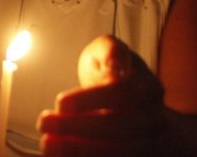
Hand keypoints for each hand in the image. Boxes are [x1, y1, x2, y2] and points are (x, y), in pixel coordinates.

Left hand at [38, 36, 165, 156]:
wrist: (134, 105)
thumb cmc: (112, 73)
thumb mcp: (107, 51)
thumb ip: (110, 50)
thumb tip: (116, 65)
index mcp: (148, 88)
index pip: (123, 93)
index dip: (90, 99)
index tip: (61, 101)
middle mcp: (152, 118)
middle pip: (119, 126)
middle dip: (78, 127)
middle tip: (44, 123)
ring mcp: (146, 143)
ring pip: (117, 151)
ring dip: (80, 150)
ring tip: (47, 144)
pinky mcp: (133, 156)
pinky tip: (60, 154)